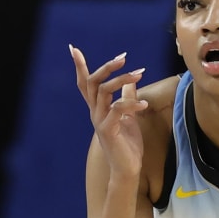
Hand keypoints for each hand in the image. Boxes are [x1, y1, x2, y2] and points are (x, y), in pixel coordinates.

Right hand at [70, 44, 147, 176]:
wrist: (127, 168)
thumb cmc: (127, 143)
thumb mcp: (129, 116)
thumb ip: (128, 98)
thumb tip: (132, 81)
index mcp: (98, 108)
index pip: (85, 84)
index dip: (79, 67)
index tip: (74, 49)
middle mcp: (95, 112)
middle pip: (93, 83)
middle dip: (106, 67)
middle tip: (123, 57)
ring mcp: (100, 121)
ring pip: (104, 92)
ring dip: (122, 80)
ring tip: (139, 74)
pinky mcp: (108, 131)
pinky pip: (116, 110)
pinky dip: (131, 104)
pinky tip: (144, 104)